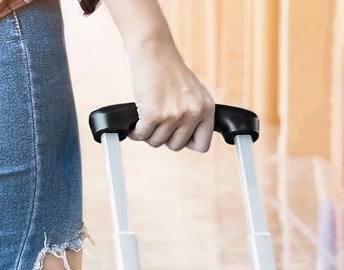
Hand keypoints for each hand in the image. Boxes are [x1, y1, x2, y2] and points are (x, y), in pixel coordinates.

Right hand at [127, 36, 214, 151]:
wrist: (153, 49)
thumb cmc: (168, 70)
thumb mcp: (192, 93)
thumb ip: (194, 116)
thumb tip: (185, 142)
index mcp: (206, 108)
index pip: (202, 145)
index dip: (186, 142)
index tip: (176, 133)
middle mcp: (193, 112)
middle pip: (176, 146)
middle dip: (164, 137)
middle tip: (158, 122)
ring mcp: (173, 114)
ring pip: (157, 142)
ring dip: (148, 133)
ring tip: (147, 117)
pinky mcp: (153, 114)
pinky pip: (142, 136)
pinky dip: (136, 131)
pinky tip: (136, 122)